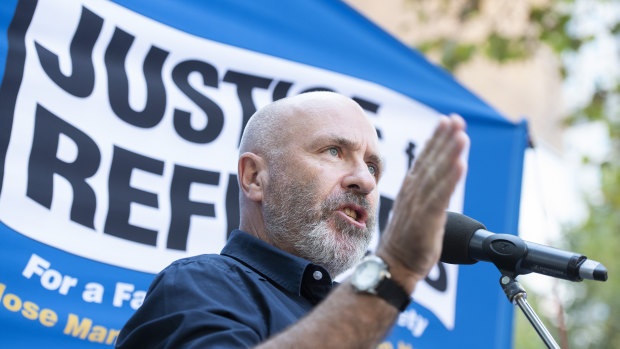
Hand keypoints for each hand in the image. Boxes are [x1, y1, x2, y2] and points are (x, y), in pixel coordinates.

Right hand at [376, 114, 468, 290]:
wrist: (394, 265)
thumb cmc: (405, 241)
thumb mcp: (414, 212)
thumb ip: (424, 195)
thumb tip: (435, 185)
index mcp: (410, 189)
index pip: (424, 159)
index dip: (436, 139)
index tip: (447, 121)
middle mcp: (413, 192)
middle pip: (431, 160)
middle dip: (444, 138)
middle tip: (456, 119)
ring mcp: (419, 204)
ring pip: (437, 174)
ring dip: (449, 153)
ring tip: (461, 135)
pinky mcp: (426, 219)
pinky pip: (440, 195)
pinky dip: (450, 179)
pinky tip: (460, 164)